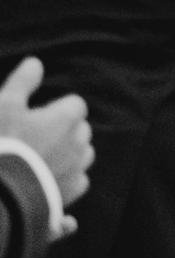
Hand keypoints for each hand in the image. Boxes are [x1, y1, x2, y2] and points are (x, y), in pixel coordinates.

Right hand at [0, 57, 91, 216]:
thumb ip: (23, 81)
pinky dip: (69, 177)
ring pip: (83, 155)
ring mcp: (76, 170)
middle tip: (39, 136)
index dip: (57, 108)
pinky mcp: (70, 193)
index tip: (39, 115)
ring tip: (45, 157)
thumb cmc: (4, 143)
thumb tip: (36, 63)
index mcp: (66, 118)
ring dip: (70, 153)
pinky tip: (50, 178)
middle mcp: (78, 143)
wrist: (2, 194)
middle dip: (66, 129)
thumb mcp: (6, 104)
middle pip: (81, 130)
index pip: (76, 105)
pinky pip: (79, 180)